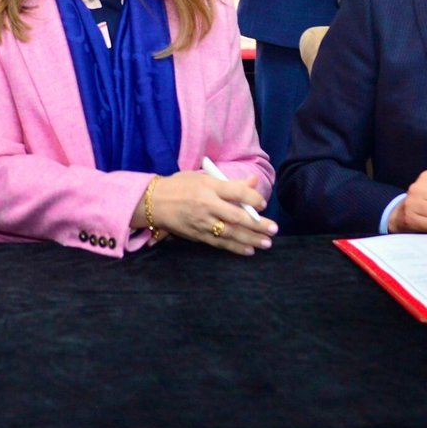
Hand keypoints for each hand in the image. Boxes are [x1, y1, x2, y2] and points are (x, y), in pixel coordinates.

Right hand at [132, 171, 276, 255]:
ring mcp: (202, 222)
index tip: (264, 203)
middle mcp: (206, 205)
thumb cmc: (180, 185)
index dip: (252, 198)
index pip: (235, 192)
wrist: (153, 202)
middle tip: (273, 229)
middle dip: (257, 224)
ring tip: (266, 243)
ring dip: (250, 239)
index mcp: (208, 187)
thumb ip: (229, 182)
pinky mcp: (197, 235)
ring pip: (230, 233)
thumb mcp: (203, 177)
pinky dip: (234, 247)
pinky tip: (248, 250)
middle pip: (236, 216)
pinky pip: (219, 243)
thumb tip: (252, 182)